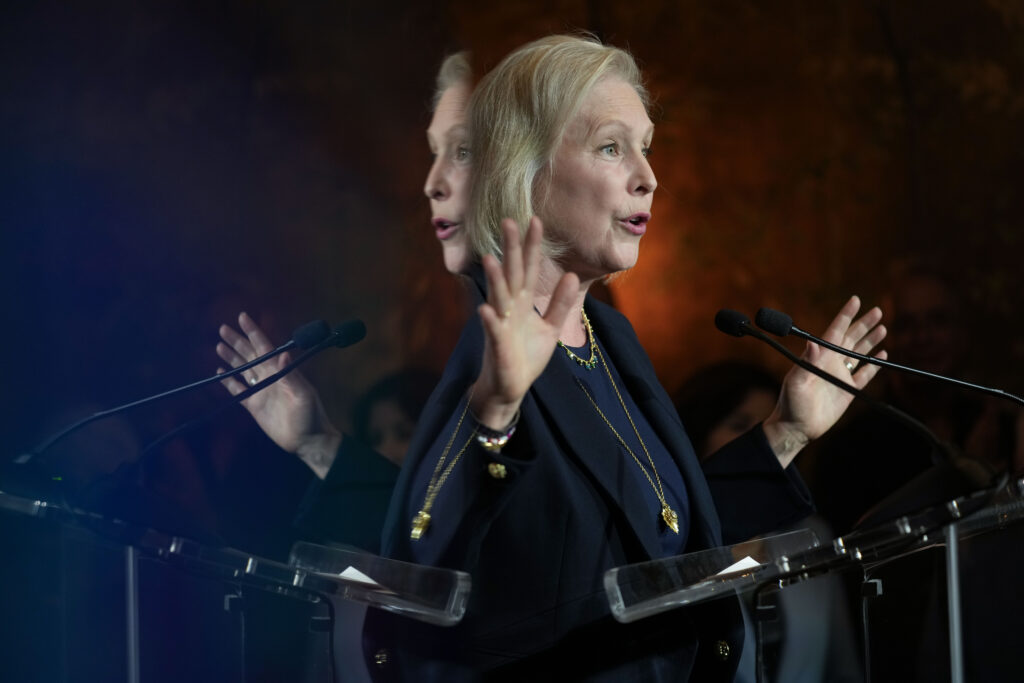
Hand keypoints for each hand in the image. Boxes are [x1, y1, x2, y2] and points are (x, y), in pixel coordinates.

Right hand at [217, 312, 339, 477]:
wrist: (307, 441)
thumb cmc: (310, 416)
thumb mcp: (304, 395)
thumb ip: (292, 376)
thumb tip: (284, 353)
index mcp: (282, 371)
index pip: (265, 347)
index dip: (253, 332)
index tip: (242, 317)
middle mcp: (270, 377)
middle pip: (250, 355)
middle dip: (238, 341)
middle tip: (223, 328)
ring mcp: (262, 391)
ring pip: (243, 370)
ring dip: (232, 358)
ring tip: (219, 345)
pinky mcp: (254, 406)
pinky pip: (238, 390)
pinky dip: (229, 382)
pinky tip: (219, 373)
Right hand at [469, 217, 577, 429]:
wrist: (509, 387)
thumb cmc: (526, 356)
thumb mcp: (550, 328)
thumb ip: (560, 303)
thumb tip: (572, 276)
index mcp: (522, 302)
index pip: (529, 268)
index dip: (532, 246)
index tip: (535, 220)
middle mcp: (509, 308)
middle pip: (511, 273)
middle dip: (510, 249)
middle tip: (509, 221)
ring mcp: (501, 325)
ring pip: (498, 297)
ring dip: (495, 279)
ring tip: (491, 258)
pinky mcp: (497, 346)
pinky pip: (493, 331)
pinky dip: (491, 320)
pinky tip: (487, 309)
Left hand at [764, 296, 886, 466]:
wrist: (796, 427)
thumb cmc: (791, 403)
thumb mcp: (796, 382)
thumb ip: (806, 362)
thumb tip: (812, 342)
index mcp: (819, 357)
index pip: (835, 331)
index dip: (845, 315)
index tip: (855, 300)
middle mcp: (831, 363)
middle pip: (851, 338)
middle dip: (864, 324)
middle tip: (877, 310)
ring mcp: (840, 375)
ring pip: (859, 353)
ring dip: (870, 340)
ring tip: (882, 328)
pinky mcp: (848, 391)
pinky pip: (864, 375)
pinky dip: (873, 365)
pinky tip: (882, 355)